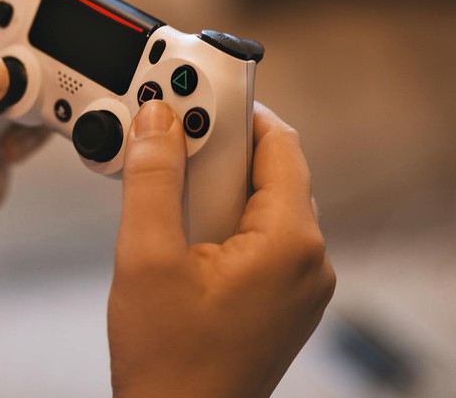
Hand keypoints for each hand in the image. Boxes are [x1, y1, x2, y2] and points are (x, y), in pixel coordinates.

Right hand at [108, 101, 334, 397]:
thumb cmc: (169, 360)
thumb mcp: (146, 257)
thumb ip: (151, 179)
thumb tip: (157, 119)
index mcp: (291, 243)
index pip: (279, 143)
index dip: (237, 112)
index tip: (198, 96)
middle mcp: (309, 261)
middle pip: (271, 172)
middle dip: (217, 152)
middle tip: (169, 145)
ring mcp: (298, 284)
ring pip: (262, 205)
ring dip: (215, 188)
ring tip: (169, 194)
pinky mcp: (279, 299)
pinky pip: (260, 237)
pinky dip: (223, 220)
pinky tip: (183, 231)